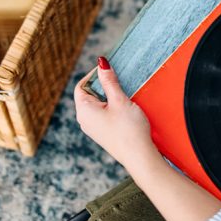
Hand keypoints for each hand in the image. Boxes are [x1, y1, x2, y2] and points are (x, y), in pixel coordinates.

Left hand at [74, 57, 158, 171]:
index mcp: (83, 110)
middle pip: (88, 94)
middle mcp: (84, 120)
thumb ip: (110, 81)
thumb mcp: (119, 100)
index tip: (109, 69)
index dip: (94, 75)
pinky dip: (111, 107)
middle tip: (118, 80)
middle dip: (102, 85)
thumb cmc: (129, 129)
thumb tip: (101, 63)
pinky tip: (124, 108)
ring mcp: (93, 128)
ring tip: (124, 94)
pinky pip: (102, 114)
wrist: (139, 157)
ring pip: (97, 105)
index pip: (81, 85)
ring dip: (108, 96)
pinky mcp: (103, 134)